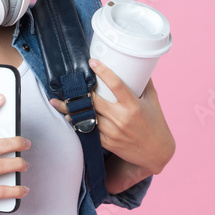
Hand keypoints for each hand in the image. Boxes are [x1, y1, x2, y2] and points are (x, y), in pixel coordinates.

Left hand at [49, 59, 174, 173]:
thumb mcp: (153, 101)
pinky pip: (89, 132)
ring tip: (56, 102)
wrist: (157, 152)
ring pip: (88, 117)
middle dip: (78, 93)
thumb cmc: (156, 123)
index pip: (117, 84)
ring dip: (71, 110)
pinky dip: (77, 124)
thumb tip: (138, 65)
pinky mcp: (109, 142)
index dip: (103, 71)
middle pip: (94, 101)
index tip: (92, 62)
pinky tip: (67, 118)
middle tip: (65, 83)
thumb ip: (145, 84)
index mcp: (134, 105)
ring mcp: (114, 131)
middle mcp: (122, 118)